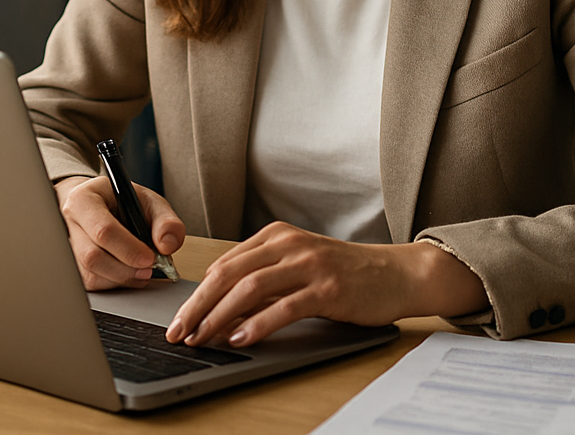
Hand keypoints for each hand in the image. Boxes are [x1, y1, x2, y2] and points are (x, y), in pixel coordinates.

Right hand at [55, 175, 185, 289]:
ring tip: (141, 271)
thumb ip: (165, 220)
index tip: (150, 258)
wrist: (100, 205)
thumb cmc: (121, 202)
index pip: (103, 230)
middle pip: (93, 256)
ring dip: (121, 278)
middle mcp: (70, 223)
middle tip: (149, 269)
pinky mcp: (72, 265)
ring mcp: (67, 246)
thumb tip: (168, 245)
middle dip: (126, 269)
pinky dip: (114, 283)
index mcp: (84, 200)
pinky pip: (91, 284)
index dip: (129, 249)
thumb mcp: (148, 201)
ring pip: (91, 274)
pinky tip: (127, 274)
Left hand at [165, 222, 486, 347]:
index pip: (224, 265)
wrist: (396, 274)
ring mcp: (309, 264)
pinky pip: (284, 306)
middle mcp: (289, 244)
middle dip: (198, 306)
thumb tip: (218, 305)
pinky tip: (241, 339)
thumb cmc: (344, 273)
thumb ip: (263, 277)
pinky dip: (258, 324)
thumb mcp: (298, 265)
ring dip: (219, 317)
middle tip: (179, 332)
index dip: (196, 294)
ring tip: (202, 339)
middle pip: (229, 274)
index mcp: (276, 236)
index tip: (180, 320)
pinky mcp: (328, 287)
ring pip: (250, 288)